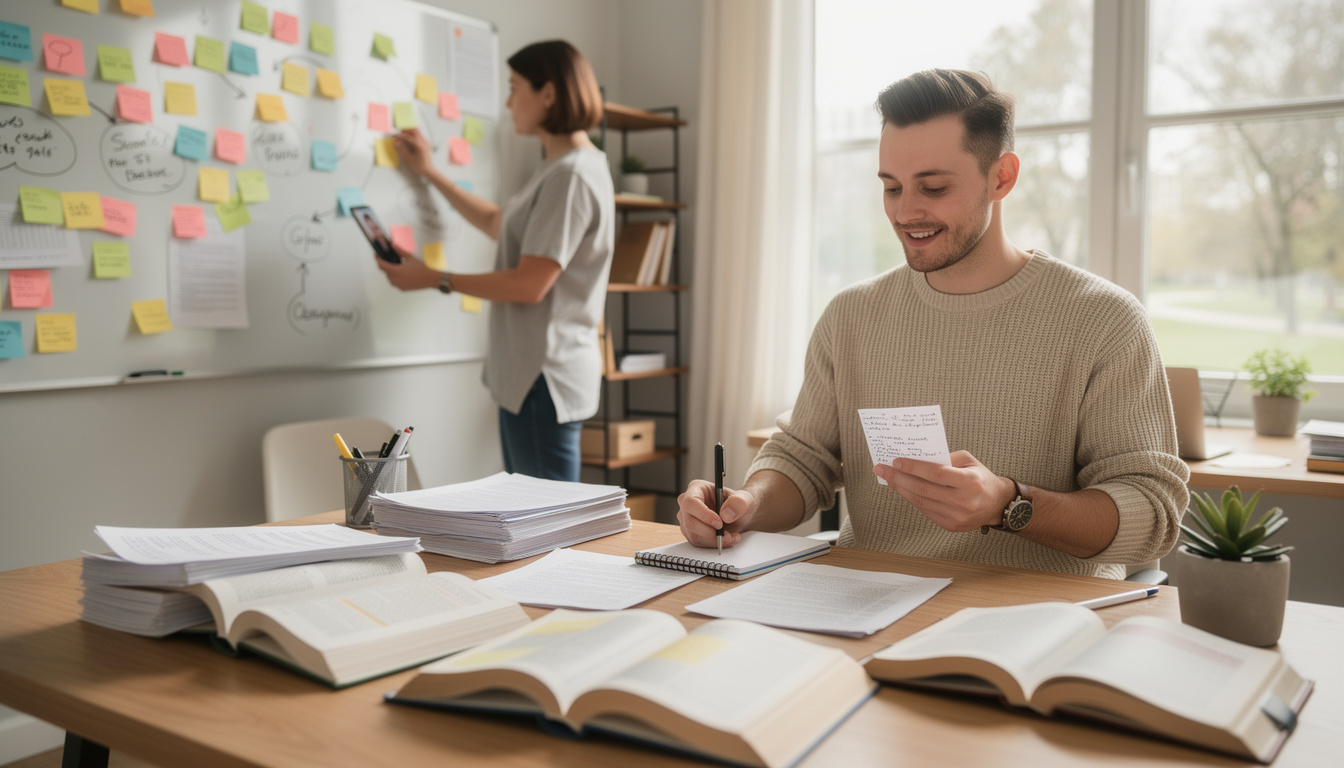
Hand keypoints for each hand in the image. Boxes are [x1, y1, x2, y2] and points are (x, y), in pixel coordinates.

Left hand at [375, 245, 438, 290]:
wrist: (430, 279)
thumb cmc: (422, 269)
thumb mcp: (410, 257)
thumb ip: (399, 251)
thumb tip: (393, 245)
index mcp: (396, 271)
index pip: (381, 265)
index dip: (377, 260)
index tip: (377, 256)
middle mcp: (395, 280)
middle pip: (385, 271)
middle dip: (387, 265)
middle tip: (391, 260)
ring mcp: (398, 285)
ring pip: (390, 278)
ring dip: (391, 272)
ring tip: (398, 267)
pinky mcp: (402, 289)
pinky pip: (395, 282)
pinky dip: (397, 278)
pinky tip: (403, 273)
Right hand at [393, 128, 432, 177]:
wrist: (428, 171)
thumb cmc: (420, 167)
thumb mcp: (409, 159)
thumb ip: (402, 150)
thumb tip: (397, 142)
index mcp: (420, 146)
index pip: (408, 137)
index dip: (400, 136)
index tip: (394, 135)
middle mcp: (424, 143)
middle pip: (415, 131)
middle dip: (406, 130)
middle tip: (398, 131)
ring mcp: (426, 143)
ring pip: (417, 132)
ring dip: (409, 131)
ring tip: (402, 134)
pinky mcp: (425, 144)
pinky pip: (419, 136)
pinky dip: (413, 135)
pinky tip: (408, 138)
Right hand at [676, 479, 756, 547]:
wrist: (739, 515)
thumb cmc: (738, 504)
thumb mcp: (745, 499)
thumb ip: (738, 503)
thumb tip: (725, 514)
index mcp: (697, 488)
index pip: (690, 502)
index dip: (703, 515)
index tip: (719, 524)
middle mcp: (688, 503)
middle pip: (690, 521)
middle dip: (710, 532)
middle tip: (727, 535)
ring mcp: (687, 518)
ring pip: (693, 534)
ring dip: (714, 540)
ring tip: (731, 537)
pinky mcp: (690, 531)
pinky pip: (697, 542)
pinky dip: (713, 543)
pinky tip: (725, 539)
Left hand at [873, 451, 1015, 531]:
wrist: (997, 504)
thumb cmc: (981, 478)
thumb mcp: (968, 461)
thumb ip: (945, 458)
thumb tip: (916, 457)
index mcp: (970, 481)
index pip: (935, 473)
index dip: (913, 467)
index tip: (895, 461)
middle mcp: (963, 501)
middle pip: (923, 489)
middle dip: (898, 477)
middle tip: (881, 468)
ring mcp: (956, 516)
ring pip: (920, 501)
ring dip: (900, 489)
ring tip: (887, 478)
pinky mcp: (950, 525)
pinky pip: (925, 510)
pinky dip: (911, 498)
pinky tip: (902, 489)